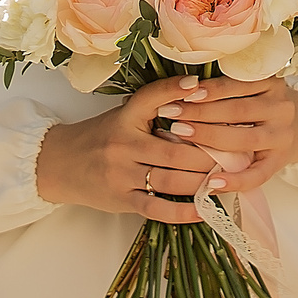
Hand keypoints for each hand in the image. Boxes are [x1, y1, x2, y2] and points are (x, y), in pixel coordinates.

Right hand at [35, 75, 221, 223]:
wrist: (60, 164)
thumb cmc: (102, 136)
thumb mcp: (124, 115)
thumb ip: (156, 108)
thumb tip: (200, 93)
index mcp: (126, 117)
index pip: (152, 98)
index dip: (177, 91)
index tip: (202, 87)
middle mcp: (123, 144)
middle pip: (175, 150)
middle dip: (209, 154)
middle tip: (238, 153)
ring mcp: (121, 174)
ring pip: (170, 180)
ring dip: (202, 182)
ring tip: (228, 180)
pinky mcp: (121, 199)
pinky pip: (156, 208)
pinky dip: (183, 211)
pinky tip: (203, 208)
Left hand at [149, 73, 297, 194]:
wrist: (296, 126)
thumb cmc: (258, 104)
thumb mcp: (250, 87)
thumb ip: (225, 87)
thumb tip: (183, 88)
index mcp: (272, 83)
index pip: (237, 84)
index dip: (209, 89)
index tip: (182, 93)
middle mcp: (281, 108)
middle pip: (238, 110)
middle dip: (201, 112)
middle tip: (171, 113)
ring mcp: (283, 137)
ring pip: (246, 140)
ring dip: (210, 138)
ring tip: (180, 135)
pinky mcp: (280, 163)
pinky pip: (257, 175)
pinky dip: (234, 180)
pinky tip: (212, 183)